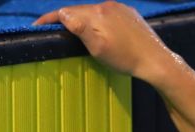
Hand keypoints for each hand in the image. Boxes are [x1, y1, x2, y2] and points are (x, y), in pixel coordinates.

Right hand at [33, 1, 174, 81]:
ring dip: (84, 20)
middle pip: (80, 10)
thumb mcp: (98, 49)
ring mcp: (121, 8)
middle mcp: (107, 6)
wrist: (157, 61)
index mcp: (97, 14)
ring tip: (77, 32)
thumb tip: (62, 14)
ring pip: (94, 12)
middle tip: (56, 31)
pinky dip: (100, 20)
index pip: (67, 12)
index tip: (38, 26)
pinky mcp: (131, 14)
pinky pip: (109, 14)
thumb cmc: (126, 59)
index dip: (50, 19)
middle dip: (67, 19)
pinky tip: (101, 30)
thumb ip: (79, 29)